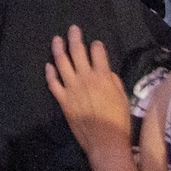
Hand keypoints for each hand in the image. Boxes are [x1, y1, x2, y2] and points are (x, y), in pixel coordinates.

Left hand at [45, 25, 134, 152]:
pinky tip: (48, 65)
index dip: (97, 45)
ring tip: (57, 39)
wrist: (105, 142)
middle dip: (75, 37)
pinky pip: (53, 83)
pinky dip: (50, 73)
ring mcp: (71, 88)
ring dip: (59, 48)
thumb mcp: (122, 96)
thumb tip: (104, 71)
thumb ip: (113, 80)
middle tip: (73, 28)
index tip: (95, 44)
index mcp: (102, 75)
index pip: (97, 51)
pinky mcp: (63, 100)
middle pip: (77, 51)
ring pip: (61, 62)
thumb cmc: (118, 120)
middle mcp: (85, 77)